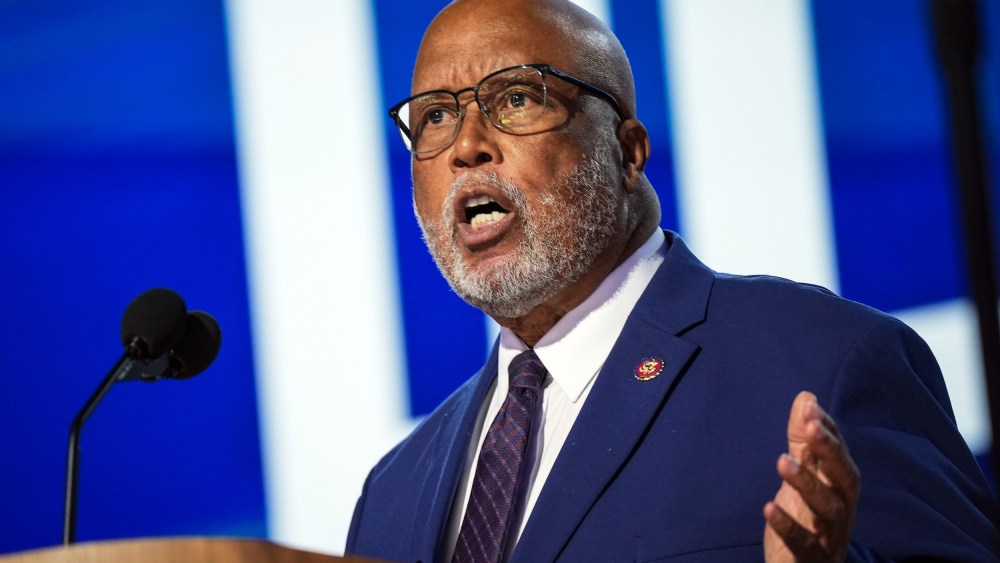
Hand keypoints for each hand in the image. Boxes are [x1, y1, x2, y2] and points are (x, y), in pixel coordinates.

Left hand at [763, 391, 859, 561]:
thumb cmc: (807, 518)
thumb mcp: (805, 476)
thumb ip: (804, 441)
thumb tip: (806, 397)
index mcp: (841, 486)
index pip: (839, 453)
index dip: (827, 429)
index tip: (809, 406)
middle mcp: (842, 508)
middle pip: (844, 476)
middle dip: (829, 450)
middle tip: (810, 425)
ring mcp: (829, 534)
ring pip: (827, 508)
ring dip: (807, 483)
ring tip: (782, 461)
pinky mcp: (811, 557)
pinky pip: (803, 543)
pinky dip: (788, 526)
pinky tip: (768, 507)